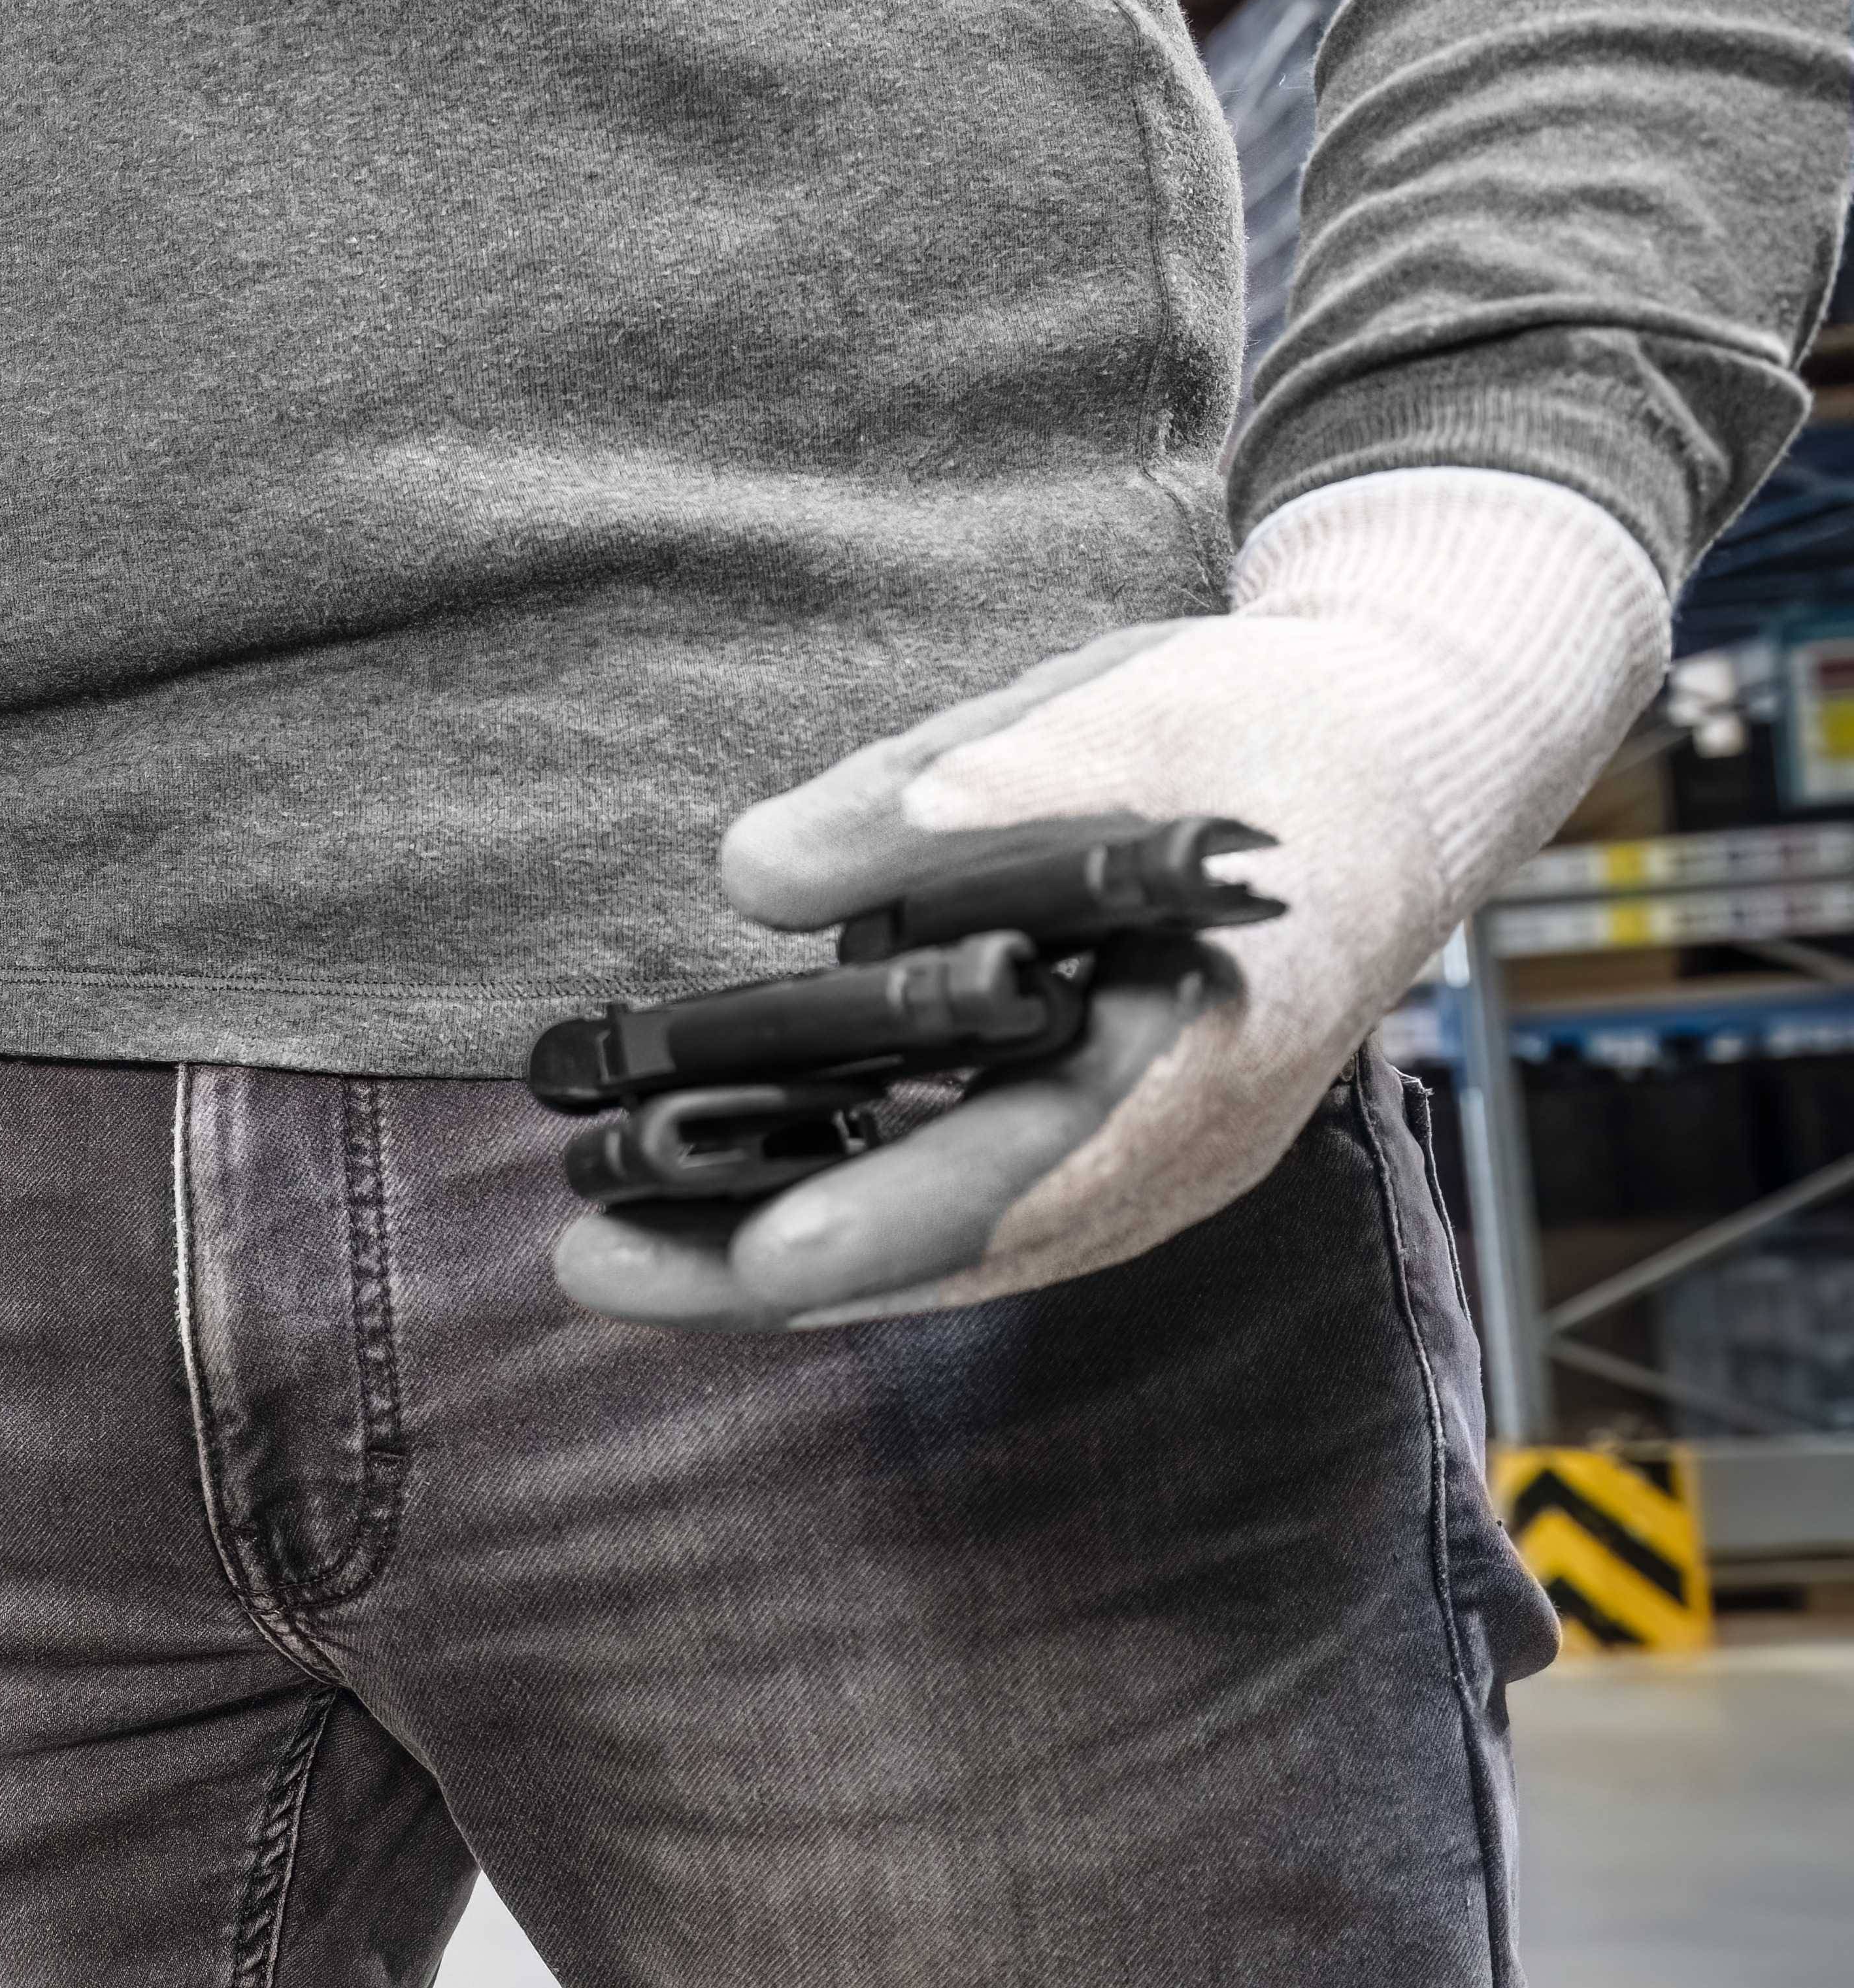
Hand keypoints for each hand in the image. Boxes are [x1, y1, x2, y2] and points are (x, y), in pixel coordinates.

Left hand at [557, 468, 1669, 1329]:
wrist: (1396, 757)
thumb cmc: (1263, 731)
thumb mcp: (1114, 719)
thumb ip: (939, 798)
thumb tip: (759, 872)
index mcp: (1207, 1046)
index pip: (1043, 1167)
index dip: (899, 1218)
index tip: (765, 1252)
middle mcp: (1182, 1138)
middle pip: (963, 1242)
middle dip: (771, 1268)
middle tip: (591, 1265)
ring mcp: (1151, 1155)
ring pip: (952, 1242)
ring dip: (781, 1258)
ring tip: (611, 1254)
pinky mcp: (1109, 1134)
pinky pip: (966, 1203)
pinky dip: (847, 1212)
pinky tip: (715, 1211)